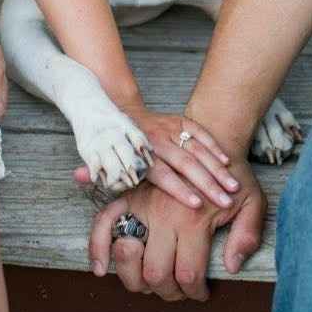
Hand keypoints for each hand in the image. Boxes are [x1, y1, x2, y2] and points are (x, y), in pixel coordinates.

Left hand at [75, 110, 240, 208]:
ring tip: (233, 184)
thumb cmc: (111, 140)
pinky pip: (199, 131)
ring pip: (197, 147)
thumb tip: (78, 178)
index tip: (195, 204)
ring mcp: (170, 127)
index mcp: (139, 151)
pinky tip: (227, 160)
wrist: (116, 107)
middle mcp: (157, 139)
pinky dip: (213, 145)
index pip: (161, 172)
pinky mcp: (179, 120)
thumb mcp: (98, 154)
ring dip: (216, 167)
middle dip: (207, 182)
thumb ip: (94, 169)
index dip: (178, 189)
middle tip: (225, 200)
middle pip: (185, 162)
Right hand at [89, 158, 265, 300]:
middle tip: (179, 290)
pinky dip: (98, 245)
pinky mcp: (132, 194)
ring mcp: (145, 202)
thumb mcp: (253, 200)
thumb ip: (247, 234)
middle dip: (167, 290)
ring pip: (127, 253)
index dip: (195, 291)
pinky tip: (100, 268)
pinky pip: (104, 221)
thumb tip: (230, 266)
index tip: (201, 293)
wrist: (216, 133)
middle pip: (155, 271)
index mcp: (194, 218)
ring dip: (135, 277)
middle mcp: (164, 212)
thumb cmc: (234, 173)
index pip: (189, 272)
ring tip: (152, 283)